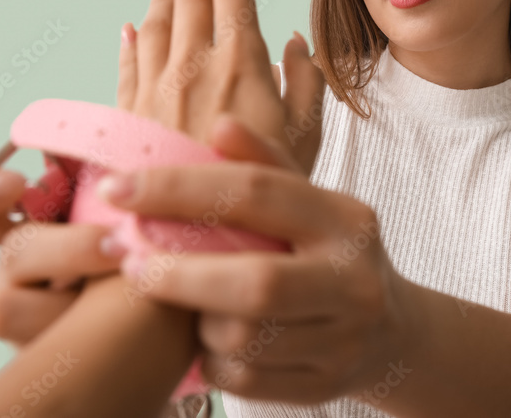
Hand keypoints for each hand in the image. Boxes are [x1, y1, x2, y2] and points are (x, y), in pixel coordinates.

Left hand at [101, 118, 420, 404]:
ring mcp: (344, 339)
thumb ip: (265, 163)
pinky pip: (245, 379)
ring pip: (242, 338)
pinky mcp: (325, 386)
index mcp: (346, 219)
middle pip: (255, 281)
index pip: (256, 193)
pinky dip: (212, 360)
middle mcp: (353, 279)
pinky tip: (209, 340)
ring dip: (197, 321)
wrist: (394, 332)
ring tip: (186, 303)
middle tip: (127, 259)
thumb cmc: (332, 253)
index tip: (117, 190)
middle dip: (178, 273)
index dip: (179, 190)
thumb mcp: (312, 202)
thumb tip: (219, 125)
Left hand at [118, 0, 324, 175]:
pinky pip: (126, 62)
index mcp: (241, 61)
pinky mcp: (127, 116)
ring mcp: (154, 88)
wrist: (193, 235)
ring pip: (157, 23)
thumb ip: (305, 82)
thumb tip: (295, 41)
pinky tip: (130, 28)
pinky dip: (131, 39)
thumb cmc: (259, 193)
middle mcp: (192, 65)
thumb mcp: (305, 137)